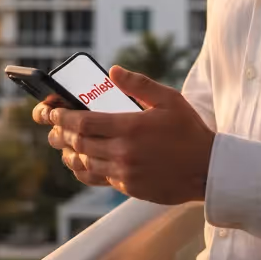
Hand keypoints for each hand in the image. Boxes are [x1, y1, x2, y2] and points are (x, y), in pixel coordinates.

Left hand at [33, 65, 215, 204]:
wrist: (208, 170)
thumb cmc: (189, 131)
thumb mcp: (169, 99)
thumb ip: (139, 84)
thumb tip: (113, 72)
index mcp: (130, 127)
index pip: (83, 122)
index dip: (62, 116)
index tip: (52, 111)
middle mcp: (123, 152)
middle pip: (79, 142)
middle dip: (60, 132)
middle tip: (52, 126)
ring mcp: (125, 172)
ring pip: (84, 163)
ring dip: (69, 152)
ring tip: (62, 144)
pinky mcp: (129, 187)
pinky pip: (98, 178)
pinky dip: (84, 169)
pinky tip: (81, 162)